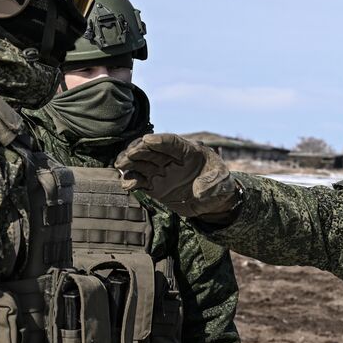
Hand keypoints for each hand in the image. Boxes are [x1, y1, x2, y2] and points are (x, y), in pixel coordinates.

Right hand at [114, 133, 239, 220]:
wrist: (213, 202)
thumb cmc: (219, 186)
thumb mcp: (222, 183)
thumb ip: (212, 183)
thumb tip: (199, 189)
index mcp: (189, 151)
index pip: (172, 142)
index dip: (160, 140)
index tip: (148, 140)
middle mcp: (172, 159)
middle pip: (152, 150)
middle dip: (139, 149)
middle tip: (129, 154)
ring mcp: (161, 171)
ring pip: (141, 163)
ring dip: (130, 162)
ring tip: (121, 166)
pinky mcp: (155, 185)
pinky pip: (140, 181)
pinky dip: (132, 181)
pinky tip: (127, 184)